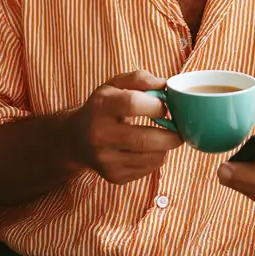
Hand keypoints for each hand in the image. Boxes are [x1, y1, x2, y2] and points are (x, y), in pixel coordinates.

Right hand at [63, 69, 181, 184]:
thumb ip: (139, 79)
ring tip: (165, 137)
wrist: (75, 139)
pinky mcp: (114, 176)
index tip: (166, 106)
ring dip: (166, 147)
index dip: (156, 105)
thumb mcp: (114, 85)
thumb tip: (165, 85)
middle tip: (179, 129)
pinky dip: (157, 159)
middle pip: (144, 139)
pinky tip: (151, 149)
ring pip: (150, 158)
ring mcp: (106, 159)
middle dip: (171, 135)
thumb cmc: (101, 107)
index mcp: (100, 106)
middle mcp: (99, 134)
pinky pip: (147, 170)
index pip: (133, 104)